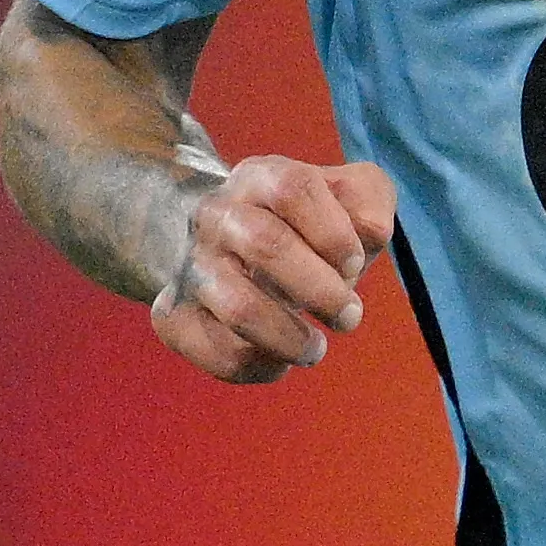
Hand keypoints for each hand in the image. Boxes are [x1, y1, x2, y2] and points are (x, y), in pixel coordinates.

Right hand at [150, 155, 398, 385]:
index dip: (335, 234)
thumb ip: (370, 199)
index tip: (353, 264)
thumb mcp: (344, 197)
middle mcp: (216, 216)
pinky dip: (261, 367)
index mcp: (259, 178)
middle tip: (349, 317)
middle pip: (266, 244)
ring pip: (239, 307)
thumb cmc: (301, 226)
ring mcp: (191, 267)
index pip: (294, 188)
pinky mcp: (175, 316)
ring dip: (291, 338)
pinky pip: (217, 352)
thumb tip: (370, 233)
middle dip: (321, 290)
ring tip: (314, 349)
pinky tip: (278, 361)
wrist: (222, 245)